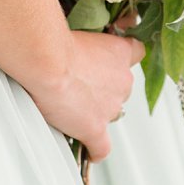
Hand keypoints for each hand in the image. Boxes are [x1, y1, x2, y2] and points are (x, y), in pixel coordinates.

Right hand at [26, 31, 144, 162]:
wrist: (47, 62)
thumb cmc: (55, 44)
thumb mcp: (79, 32)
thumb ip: (89, 43)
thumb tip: (83, 45)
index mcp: (120, 53)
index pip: (136, 53)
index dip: (121, 59)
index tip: (110, 62)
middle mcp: (123, 81)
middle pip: (120, 88)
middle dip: (103, 89)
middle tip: (78, 86)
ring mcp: (110, 107)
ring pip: (109, 113)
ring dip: (94, 112)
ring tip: (70, 108)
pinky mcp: (95, 128)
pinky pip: (102, 147)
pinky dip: (96, 150)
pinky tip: (91, 152)